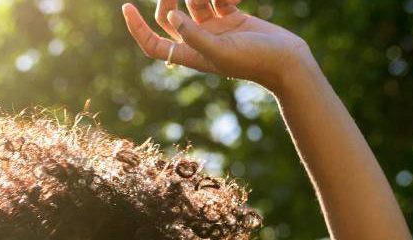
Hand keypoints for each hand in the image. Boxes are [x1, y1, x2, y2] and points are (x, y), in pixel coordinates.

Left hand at [121, 0, 312, 93]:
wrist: (286, 60)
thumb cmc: (255, 61)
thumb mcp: (221, 51)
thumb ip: (195, 36)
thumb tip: (173, 17)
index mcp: (190, 54)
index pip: (154, 43)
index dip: (137, 28)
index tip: (126, 7)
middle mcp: (198, 40)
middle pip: (170, 16)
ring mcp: (214, 28)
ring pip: (195, 1)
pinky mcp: (230, 16)